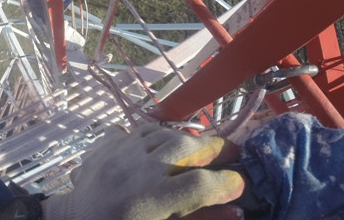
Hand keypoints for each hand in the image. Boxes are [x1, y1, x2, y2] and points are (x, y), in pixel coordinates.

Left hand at [42, 124, 245, 219]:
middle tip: (230, 154)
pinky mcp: (103, 146)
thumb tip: (236, 212)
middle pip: (181, 147)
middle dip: (211, 149)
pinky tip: (163, 147)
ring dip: (185, 139)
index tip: (240, 184)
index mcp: (146, 201)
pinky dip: (154, 136)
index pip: (197, 185)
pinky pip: (135, 131)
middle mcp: (132, 170)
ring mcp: (116, 153)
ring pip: (159, 133)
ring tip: (201, 149)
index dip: (225, 184)